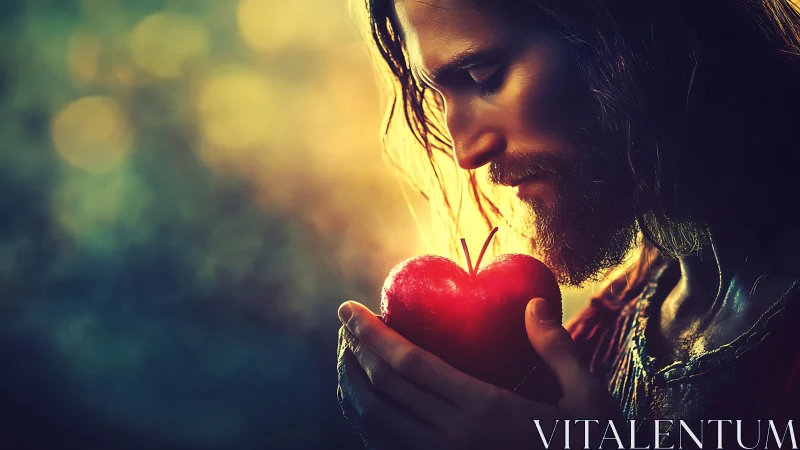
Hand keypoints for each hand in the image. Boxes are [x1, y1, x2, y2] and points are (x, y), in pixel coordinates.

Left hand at [336, 298, 621, 449]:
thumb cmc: (590, 447)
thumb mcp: (587, 400)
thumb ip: (557, 349)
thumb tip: (534, 303)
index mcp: (485, 409)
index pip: (410, 363)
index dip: (371, 333)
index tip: (349, 309)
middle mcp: (453, 439)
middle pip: (383, 389)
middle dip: (354, 351)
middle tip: (344, 323)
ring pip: (374, 423)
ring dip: (350, 386)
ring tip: (343, 357)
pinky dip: (363, 424)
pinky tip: (361, 403)